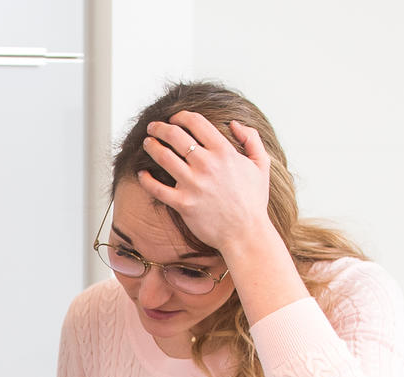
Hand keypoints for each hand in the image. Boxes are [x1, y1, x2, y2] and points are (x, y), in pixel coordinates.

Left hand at [136, 112, 276, 256]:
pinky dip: (145, 179)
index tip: (174, 118)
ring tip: (147, 143)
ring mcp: (193, 184)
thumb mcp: (261, 165)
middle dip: (160, 127)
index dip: (181, 116)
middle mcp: (207, 165)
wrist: (246, 233)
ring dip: (151, 146)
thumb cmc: (253, 201)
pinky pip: (156, 188)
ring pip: (163, 156)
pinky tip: (142, 173)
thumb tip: (235, 124)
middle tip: (153, 127)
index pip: (196, 122)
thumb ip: (252, 139)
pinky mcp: (182, 203)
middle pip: (175, 135)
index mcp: (224, 152)